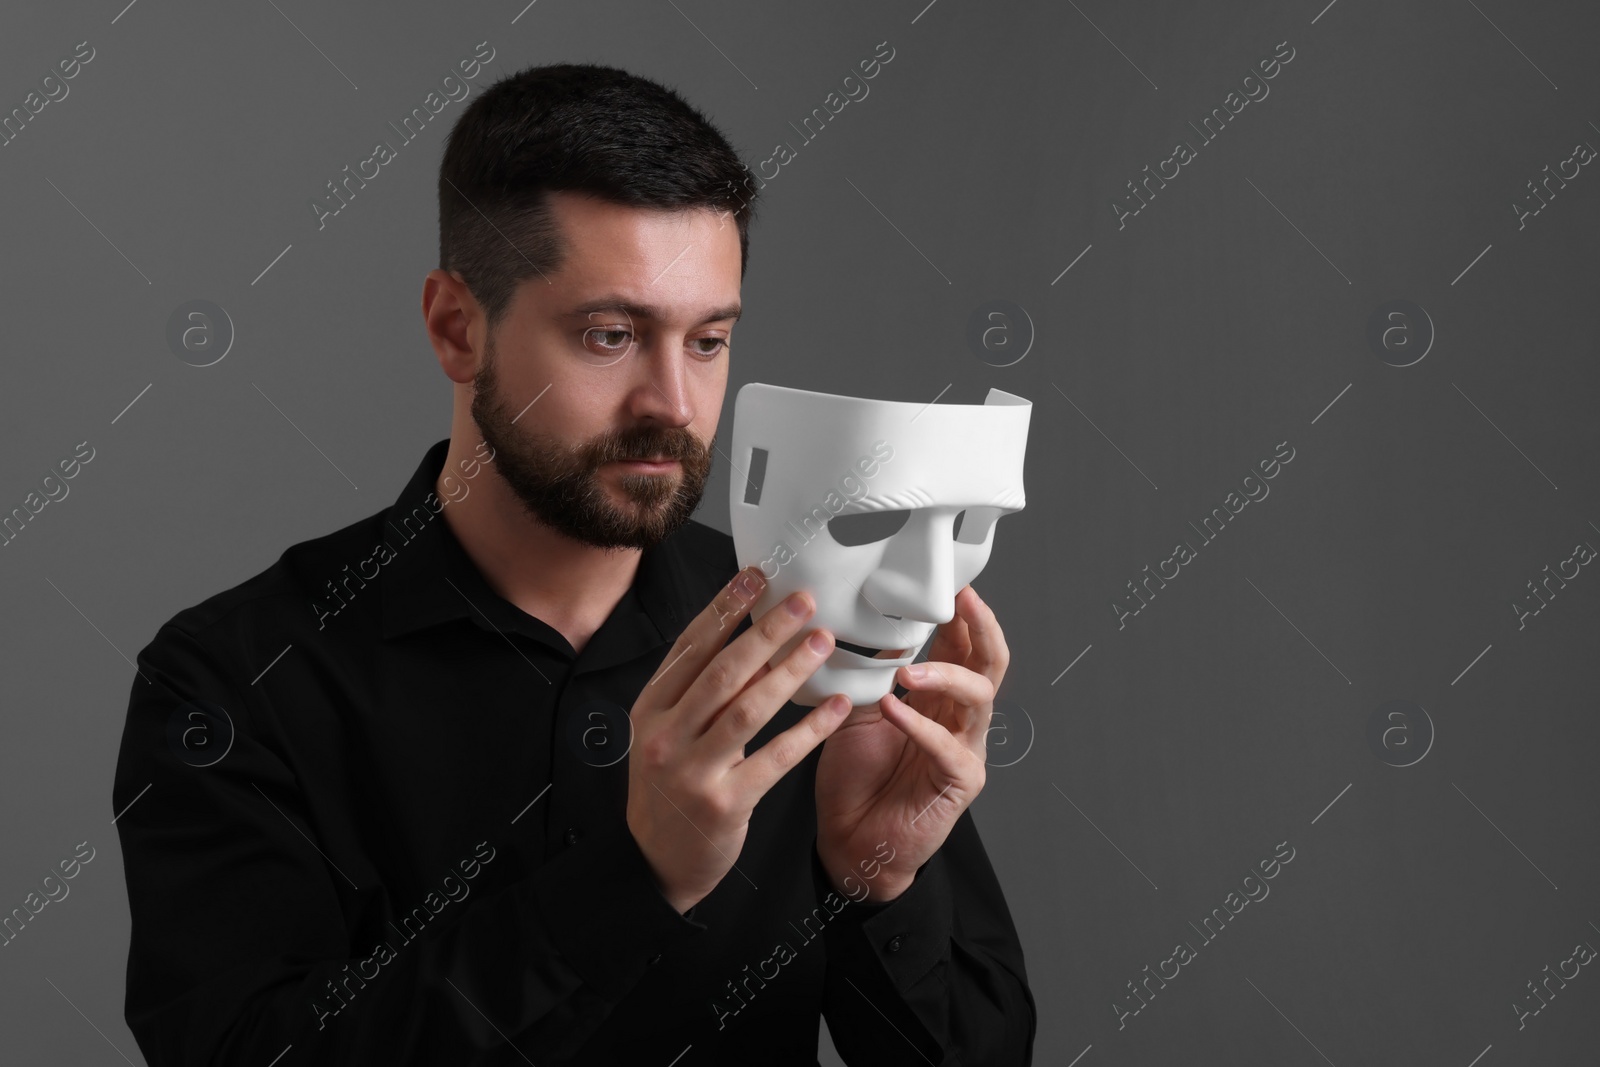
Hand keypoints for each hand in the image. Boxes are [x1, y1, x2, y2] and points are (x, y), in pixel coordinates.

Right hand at [626, 565, 851, 913]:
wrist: (655, 862)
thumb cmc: (669, 788)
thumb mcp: (666, 733)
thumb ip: (698, 691)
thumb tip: (750, 639)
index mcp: (651, 709)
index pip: (690, 647)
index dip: (724, 608)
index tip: (756, 577)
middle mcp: (665, 735)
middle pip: (722, 671)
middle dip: (766, 631)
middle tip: (804, 602)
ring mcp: (693, 770)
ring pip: (749, 709)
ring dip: (791, 671)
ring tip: (823, 642)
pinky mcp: (725, 803)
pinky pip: (776, 757)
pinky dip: (810, 730)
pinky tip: (839, 708)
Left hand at [814, 585, 1007, 901]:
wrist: (850, 841)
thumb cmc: (856, 781)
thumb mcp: (858, 711)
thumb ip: (873, 674)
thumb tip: (873, 629)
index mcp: (937, 699)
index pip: (962, 647)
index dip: (962, 616)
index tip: (951, 584)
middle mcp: (958, 720)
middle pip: (990, 664)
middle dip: (981, 628)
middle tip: (963, 602)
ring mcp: (964, 750)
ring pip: (979, 698)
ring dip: (946, 675)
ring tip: (908, 670)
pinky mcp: (959, 783)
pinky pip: (949, 748)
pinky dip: (920, 726)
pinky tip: (894, 710)